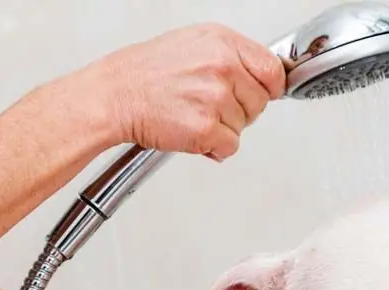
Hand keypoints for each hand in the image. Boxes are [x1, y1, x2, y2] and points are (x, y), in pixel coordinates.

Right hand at [86, 23, 285, 159]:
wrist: (115, 95)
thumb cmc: (146, 73)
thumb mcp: (194, 45)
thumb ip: (231, 58)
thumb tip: (261, 79)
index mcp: (222, 43)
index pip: (272, 70)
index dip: (269, 88)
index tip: (263, 94)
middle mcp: (222, 67)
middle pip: (260, 102)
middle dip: (240, 110)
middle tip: (209, 106)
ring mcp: (214, 98)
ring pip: (243, 127)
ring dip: (222, 128)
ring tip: (192, 114)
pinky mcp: (205, 128)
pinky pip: (229, 147)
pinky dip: (213, 147)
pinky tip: (192, 132)